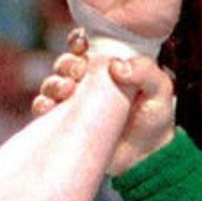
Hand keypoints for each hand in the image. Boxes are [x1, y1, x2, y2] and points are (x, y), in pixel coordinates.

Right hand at [33, 35, 176, 175]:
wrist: (144, 159)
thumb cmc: (154, 120)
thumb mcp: (160, 92)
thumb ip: (145, 71)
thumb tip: (115, 66)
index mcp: (107, 67)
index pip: (86, 46)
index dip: (79, 41)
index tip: (82, 46)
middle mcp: (87, 81)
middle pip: (66, 63)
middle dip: (67, 64)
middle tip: (78, 73)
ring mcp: (73, 102)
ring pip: (52, 83)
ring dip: (54, 83)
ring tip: (66, 90)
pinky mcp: (62, 122)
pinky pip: (43, 109)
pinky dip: (41, 104)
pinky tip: (49, 107)